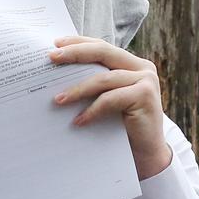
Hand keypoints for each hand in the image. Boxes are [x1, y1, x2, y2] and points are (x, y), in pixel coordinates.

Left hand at [49, 36, 171, 179]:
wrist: (146, 155)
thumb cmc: (122, 128)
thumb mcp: (107, 101)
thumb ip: (95, 86)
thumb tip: (58, 77)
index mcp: (131, 64)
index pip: (102, 47)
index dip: (79, 43)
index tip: (56, 44)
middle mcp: (141, 68)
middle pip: (103, 52)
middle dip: (75, 53)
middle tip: (52, 57)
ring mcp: (146, 80)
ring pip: (104, 78)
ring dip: (78, 89)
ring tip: (58, 100)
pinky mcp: (145, 96)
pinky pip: (110, 99)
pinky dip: (92, 110)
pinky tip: (78, 121)